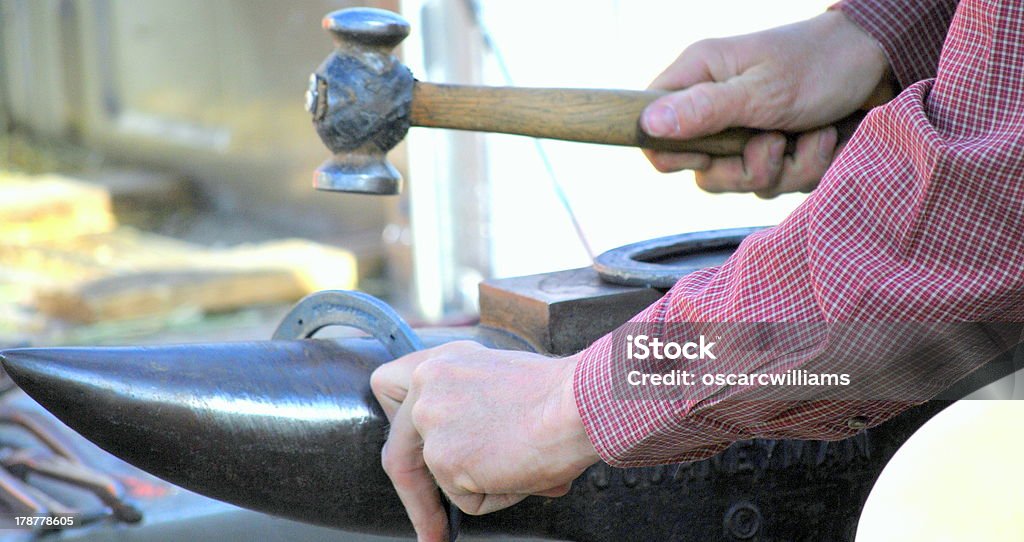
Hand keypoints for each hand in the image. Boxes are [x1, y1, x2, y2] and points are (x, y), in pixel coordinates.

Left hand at [370, 341, 599, 541]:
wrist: (580, 403)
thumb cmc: (561, 394)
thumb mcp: (501, 379)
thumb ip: (467, 402)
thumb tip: (465, 451)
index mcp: (442, 361)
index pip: (388, 387)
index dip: (399, 426)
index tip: (409, 455)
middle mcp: (427, 385)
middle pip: (397, 450)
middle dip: (413, 495)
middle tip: (430, 527)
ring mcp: (430, 420)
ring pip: (440, 480)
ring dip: (479, 486)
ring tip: (521, 463)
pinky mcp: (442, 457)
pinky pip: (465, 500)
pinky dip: (496, 496)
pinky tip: (521, 468)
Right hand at [642, 10, 892, 196]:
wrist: (883, 63)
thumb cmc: (820, 64)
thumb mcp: (761, 90)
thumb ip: (704, 110)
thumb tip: (648, 125)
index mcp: (698, 78)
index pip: (653, 132)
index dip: (674, 154)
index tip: (711, 154)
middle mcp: (716, 106)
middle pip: (703, 172)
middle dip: (746, 169)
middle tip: (773, 143)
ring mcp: (747, 131)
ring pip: (744, 182)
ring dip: (787, 167)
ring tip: (813, 134)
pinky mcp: (777, 149)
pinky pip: (778, 183)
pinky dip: (807, 168)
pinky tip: (825, 139)